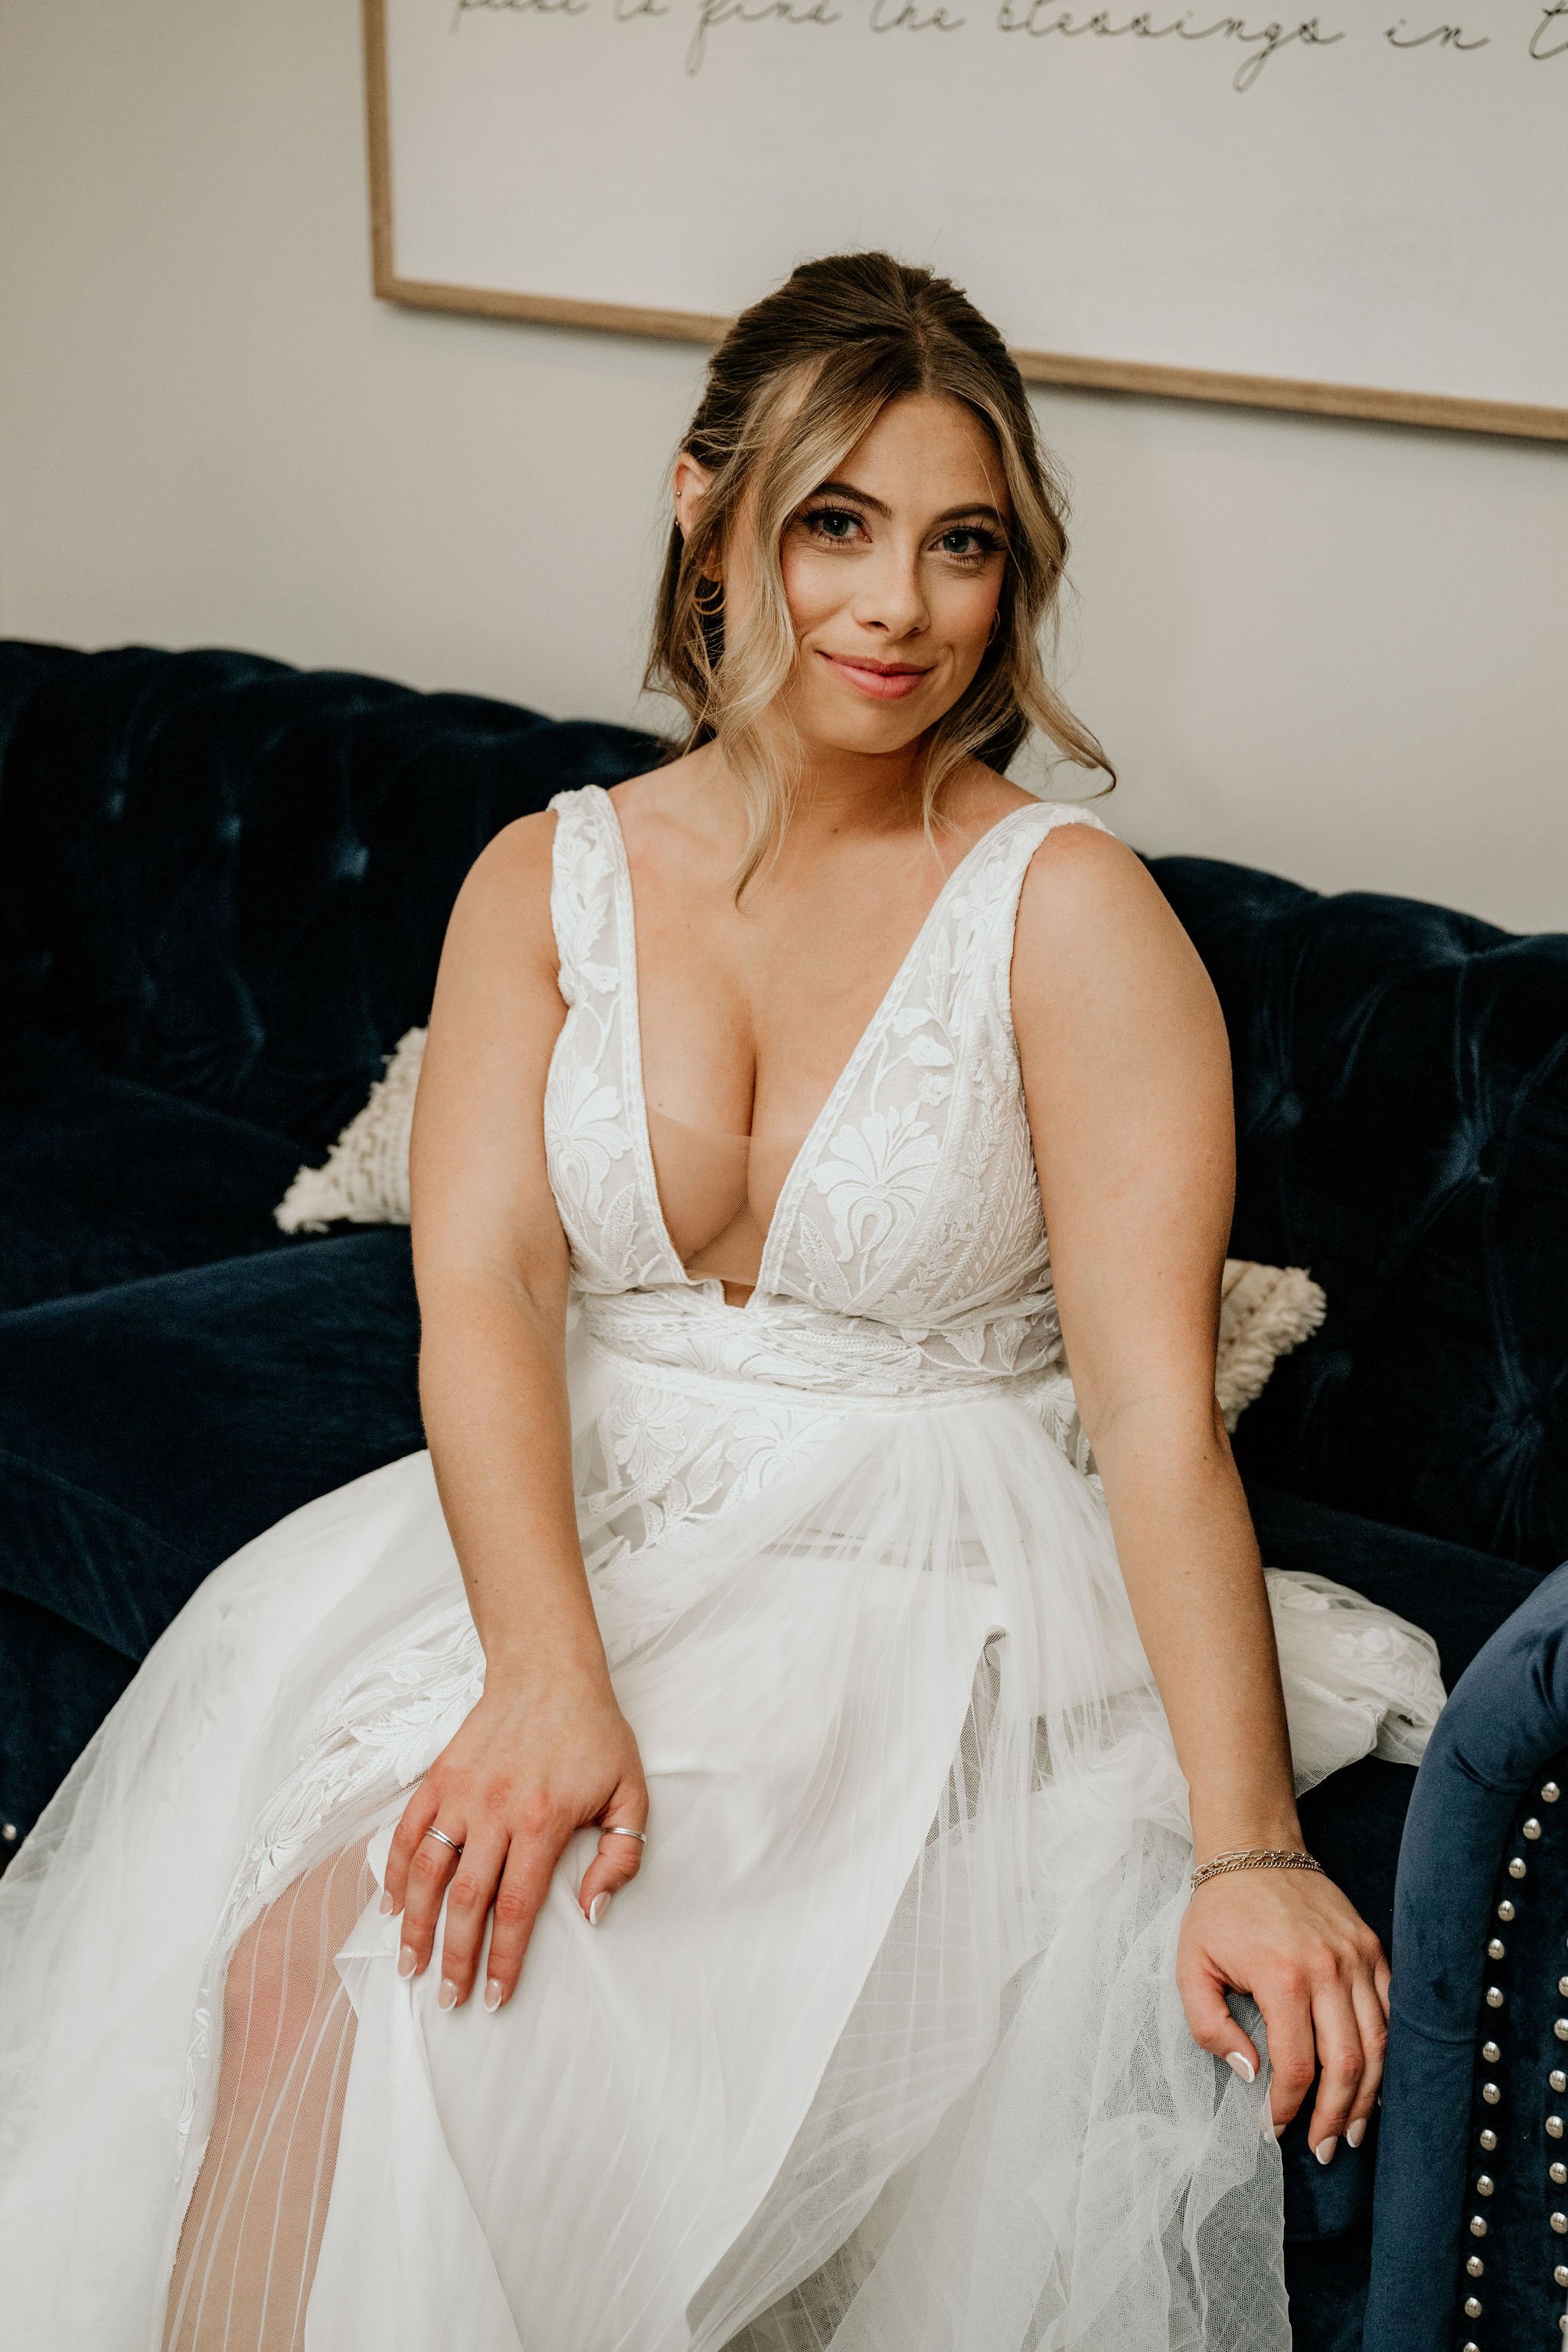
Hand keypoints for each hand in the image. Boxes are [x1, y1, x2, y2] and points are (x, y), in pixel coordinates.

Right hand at [382, 1663, 647, 2012]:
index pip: (516, 1909)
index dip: (503, 1960)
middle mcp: (494, 1811)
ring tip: (409, 1966)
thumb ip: (620, 1857)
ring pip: (428, 1873)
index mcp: (542, 1822)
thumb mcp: (630, 1793)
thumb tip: (592, 1911)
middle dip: (454, 1958)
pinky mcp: (439, 1777)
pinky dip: (396, 1873)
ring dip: (416, 1926)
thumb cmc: (593, 1733)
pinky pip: (408, 1833)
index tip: (494, 1996)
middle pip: (466, 1902)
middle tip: (448, 1998)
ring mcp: (460, 1793)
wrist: (548, 1671)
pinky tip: (393, 1907)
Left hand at [1175, 1865, 1390, 2161]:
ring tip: (1356, 2130)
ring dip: (1371, 2096)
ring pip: (1380, 2044)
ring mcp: (1357, 1957)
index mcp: (1281, 1975)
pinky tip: (1378, 2081)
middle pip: (1348, 2064)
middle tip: (1327, 2149)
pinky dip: (1391, 2052)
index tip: (1274, 2130)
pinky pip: (1394, 2011)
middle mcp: (1328, 1968)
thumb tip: (1249, 2074)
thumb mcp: (1190, 1967)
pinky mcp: (1372, 1947)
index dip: (1287, 2107)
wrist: (1254, 1848)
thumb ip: (1210, 2026)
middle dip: (1338, 2117)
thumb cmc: (1219, 1912)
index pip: (1296, 2065)